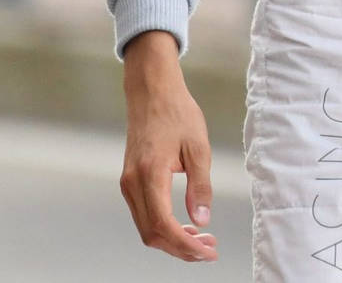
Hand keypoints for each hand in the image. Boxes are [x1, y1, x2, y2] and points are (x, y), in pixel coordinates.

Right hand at [120, 31, 218, 261]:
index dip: (185, 245)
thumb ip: (200, 186)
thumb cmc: (178, 114)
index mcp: (149, 175)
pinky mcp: (130, 181)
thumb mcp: (198, 147)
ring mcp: (128, 184)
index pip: (163, 225)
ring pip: (146, 227)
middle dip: (180, 248)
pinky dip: (163, 226)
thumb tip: (202, 220)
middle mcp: (132, 184)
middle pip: (151, 234)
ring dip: (172, 239)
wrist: (152, 93)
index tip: (208, 252)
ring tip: (202, 239)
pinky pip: (144, 214)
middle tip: (209, 249)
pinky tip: (185, 225)